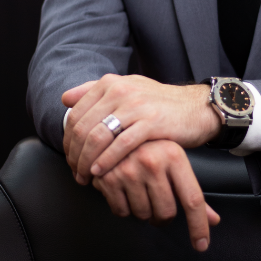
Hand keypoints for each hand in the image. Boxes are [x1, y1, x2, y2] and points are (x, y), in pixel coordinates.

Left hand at [61, 74, 220, 183]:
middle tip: (75, 172)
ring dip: (86, 161)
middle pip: (83, 128)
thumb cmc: (158, 103)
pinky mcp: (151, 122)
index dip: (67, 141)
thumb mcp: (126, 90)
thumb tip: (65, 99)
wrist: (195, 107)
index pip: (76, 115)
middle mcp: (120, 90)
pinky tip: (101, 172)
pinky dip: (106, 161)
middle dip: (74, 155)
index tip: (69, 158)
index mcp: (109, 83)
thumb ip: (94, 92)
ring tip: (85, 176)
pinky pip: (121, 145)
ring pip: (98, 137)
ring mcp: (135, 106)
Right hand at [91, 139, 220, 250]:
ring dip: (143, 211)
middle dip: (163, 216)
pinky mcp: (108, 178)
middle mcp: (153, 161)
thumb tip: (213, 220)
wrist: (113, 131)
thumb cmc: (149, 148)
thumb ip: (192, 194)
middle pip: (166, 212)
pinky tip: (124, 191)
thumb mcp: (174, 163)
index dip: (198, 226)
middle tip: (158, 205)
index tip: (201, 244)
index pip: (192, 199)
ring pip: (143, 215)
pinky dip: (124, 208)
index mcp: (174, 156)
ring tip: (139, 192)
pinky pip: (122, 212)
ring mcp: (129, 169)